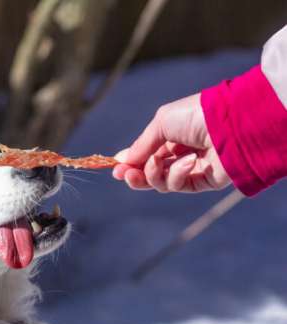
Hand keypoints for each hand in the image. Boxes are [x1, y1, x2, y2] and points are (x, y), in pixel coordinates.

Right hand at [112, 93, 230, 192]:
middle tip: (125, 175)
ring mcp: (192, 169)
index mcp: (171, 136)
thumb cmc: (195, 115)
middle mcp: (180, 153)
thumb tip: (122, 161)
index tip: (116, 170)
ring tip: (156, 163)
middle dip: (136, 176)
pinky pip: (180, 185)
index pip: (146, 155)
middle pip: (150, 173)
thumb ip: (141, 145)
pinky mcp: (203, 181)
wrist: (230, 123)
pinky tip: (187, 162)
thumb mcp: (160, 124)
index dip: (130, 164)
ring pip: (161, 183)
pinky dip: (177, 175)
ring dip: (153, 175)